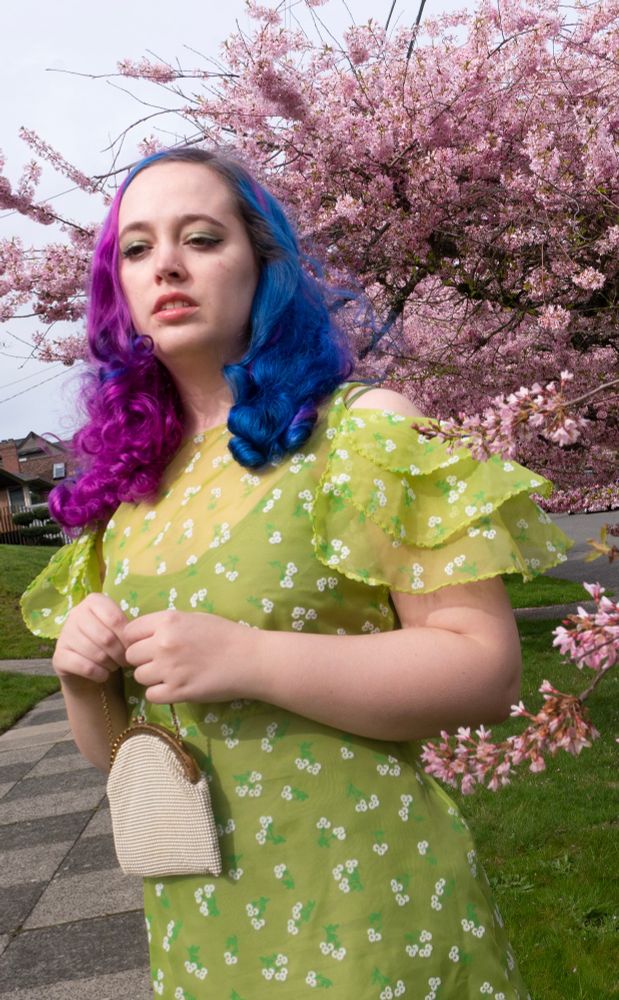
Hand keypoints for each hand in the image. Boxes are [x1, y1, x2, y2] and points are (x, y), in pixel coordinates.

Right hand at [53, 593, 127, 685]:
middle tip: (124, 661)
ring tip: (113, 666)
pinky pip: (84, 667)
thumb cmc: (108, 643)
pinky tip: (102, 675)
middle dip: (120, 654)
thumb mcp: (119, 630)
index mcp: (93, 601)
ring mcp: (64, 634)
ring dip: (110, 665)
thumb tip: (135, 640)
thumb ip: (128, 629)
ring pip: (96, 653)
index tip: (132, 648)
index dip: (127, 638)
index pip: (115, 618)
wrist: (86, 667)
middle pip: (106, 637)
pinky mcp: (58, 656)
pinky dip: (99, 674)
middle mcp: (76, 613)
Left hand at [123, 610, 254, 703]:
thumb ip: (167, 625)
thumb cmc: (225, 635)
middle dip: (143, 659)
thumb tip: (143, 636)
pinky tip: (174, 687)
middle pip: (131, 655)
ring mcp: (169, 669)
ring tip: (171, 674)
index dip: (136, 639)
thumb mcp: (193, 618)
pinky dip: (160, 693)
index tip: (147, 645)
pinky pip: (151, 695)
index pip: (129, 632)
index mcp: (168, 621)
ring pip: (139, 676)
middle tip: (161, 661)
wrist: (250, 659)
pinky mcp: (178, 691)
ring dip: (151, 677)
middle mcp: (164, 643)